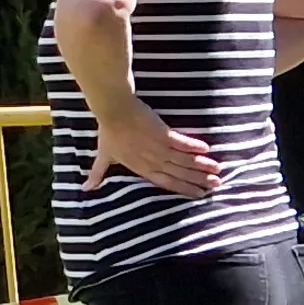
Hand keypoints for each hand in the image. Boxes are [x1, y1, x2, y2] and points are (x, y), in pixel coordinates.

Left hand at [82, 99, 220, 196]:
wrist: (114, 109)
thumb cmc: (108, 131)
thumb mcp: (104, 155)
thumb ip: (98, 173)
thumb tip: (86, 188)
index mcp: (141, 168)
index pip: (166, 182)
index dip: (183, 189)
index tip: (199, 194)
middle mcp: (152, 160)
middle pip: (179, 173)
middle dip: (199, 180)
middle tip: (216, 185)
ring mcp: (158, 147)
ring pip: (184, 160)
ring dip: (201, 166)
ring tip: (217, 170)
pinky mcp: (162, 132)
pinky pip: (181, 142)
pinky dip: (193, 146)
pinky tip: (206, 150)